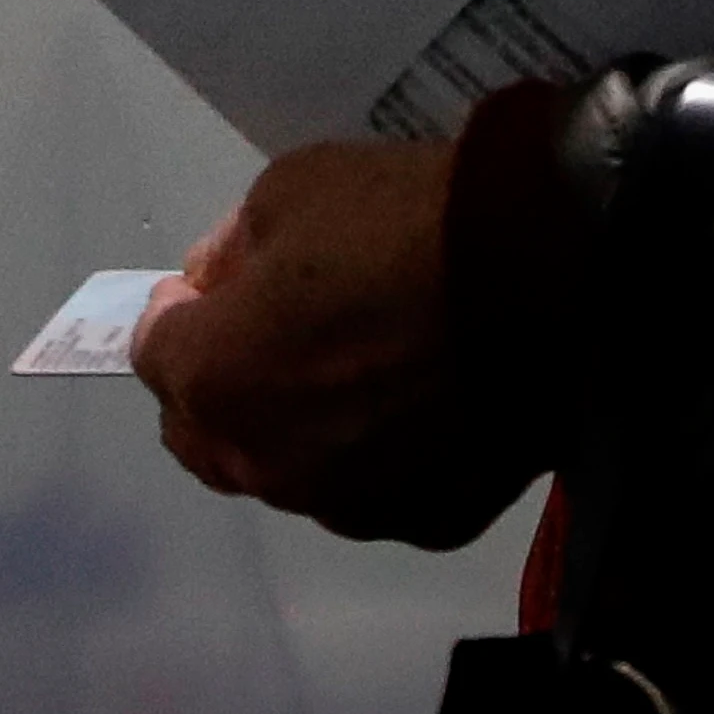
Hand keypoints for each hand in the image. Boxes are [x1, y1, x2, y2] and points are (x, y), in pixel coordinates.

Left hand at [133, 139, 539, 549]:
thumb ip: (233, 248)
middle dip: (215, 385)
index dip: (174, 315)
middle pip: (207, 435)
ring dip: (293, 428)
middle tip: (253, 337)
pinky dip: (373, 456)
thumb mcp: (291, 193)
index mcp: (213, 381)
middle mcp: (268, 464)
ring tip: (340, 375)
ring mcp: (350, 504)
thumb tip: (217, 282)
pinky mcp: (429, 521)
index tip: (201, 289)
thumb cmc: (407, 224)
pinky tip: (408, 410)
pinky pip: (374, 490)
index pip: (155, 356)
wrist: (558, 278)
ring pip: (290, 471)